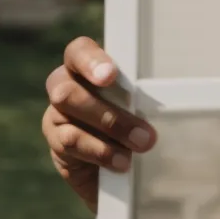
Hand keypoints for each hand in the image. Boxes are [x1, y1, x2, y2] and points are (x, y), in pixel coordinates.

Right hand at [42, 37, 156, 213]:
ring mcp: (56, 116)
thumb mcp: (141, 105)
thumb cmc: (136, 122)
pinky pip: (70, 144)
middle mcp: (64, 87)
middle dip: (107, 113)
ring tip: (141, 146)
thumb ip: (142, 98)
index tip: (110, 76)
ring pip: (69, 117)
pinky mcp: (57, 144)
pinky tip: (122, 162)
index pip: (78, 52)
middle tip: (144, 132)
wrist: (119, 166)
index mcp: (86, 68)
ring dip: (109, 132)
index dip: (91, 61)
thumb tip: (163, 104)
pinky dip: (100, 152)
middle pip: (67, 90)